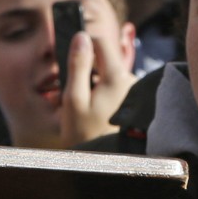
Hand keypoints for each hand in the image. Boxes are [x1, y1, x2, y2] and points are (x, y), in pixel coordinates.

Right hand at [54, 28, 135, 147]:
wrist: (102, 163)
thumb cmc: (84, 133)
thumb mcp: (73, 98)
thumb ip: (77, 65)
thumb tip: (81, 36)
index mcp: (117, 77)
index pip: (100, 40)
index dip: (82, 42)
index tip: (68, 56)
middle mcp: (130, 80)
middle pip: (103, 57)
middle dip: (83, 67)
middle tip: (64, 88)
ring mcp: (133, 91)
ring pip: (106, 72)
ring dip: (89, 81)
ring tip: (73, 103)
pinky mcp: (132, 100)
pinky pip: (112, 86)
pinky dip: (97, 92)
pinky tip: (87, 109)